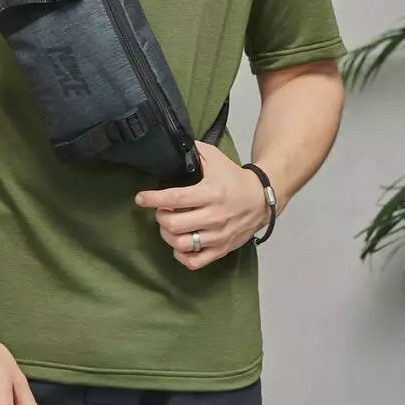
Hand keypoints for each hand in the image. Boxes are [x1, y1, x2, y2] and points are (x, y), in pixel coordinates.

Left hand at [135, 142, 269, 270]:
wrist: (263, 199)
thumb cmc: (235, 179)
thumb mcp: (216, 159)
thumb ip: (194, 151)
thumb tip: (172, 142)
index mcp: (210, 193)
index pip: (175, 198)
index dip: (153, 199)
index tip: (140, 198)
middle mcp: (214, 217)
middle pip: (173, 224)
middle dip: (160, 216)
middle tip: (161, 210)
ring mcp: (218, 236)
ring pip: (181, 244)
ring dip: (168, 235)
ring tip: (168, 226)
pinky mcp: (222, 249)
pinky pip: (195, 262)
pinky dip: (182, 256)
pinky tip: (180, 245)